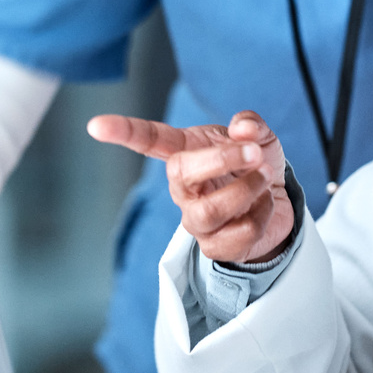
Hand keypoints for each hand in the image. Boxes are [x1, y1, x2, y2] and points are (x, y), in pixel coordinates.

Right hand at [87, 110, 293, 264]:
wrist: (277, 203)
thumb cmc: (254, 165)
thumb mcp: (258, 136)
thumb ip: (251, 125)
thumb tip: (242, 127)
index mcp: (185, 153)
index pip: (149, 140)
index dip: (123, 132)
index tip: (96, 125)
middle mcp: (183, 188)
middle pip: (181, 173)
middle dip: (221, 160)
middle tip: (254, 152)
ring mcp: (195, 219)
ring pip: (210, 210)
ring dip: (246, 190)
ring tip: (265, 178)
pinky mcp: (215, 247)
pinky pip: (238, 234)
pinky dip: (262, 215)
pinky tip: (263, 206)